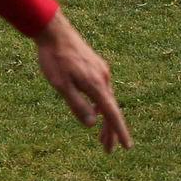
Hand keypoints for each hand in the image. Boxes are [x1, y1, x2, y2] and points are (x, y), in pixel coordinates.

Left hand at [33, 11, 131, 152]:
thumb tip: (91, 124)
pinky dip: (100, 104)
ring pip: (106, 100)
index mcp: (96, 85)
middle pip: (110, 109)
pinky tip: (93, 110)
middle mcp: (103, 78)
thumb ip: (76, 104)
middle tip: (108, 150)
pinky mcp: (95, 66)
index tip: (127, 147)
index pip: (112, 113)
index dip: (119, 131)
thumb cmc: (54, 58)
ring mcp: (100, 71)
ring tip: (101, 137)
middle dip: (110, 131)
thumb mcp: (60, 84)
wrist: (53, 30)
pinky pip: (101, 90)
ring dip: (104, 119)